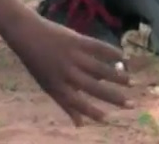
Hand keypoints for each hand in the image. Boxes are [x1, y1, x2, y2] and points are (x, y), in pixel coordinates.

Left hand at [8, 15, 132, 125]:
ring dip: (117, 76)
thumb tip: (80, 125)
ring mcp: (72, 56)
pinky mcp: (76, 40)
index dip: (92, 112)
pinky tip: (123, 55)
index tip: (108, 118)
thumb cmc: (38, 62)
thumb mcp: (48, 85)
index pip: (78, 103)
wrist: (27, 34)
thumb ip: (65, 104)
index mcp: (57, 86)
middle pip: (93, 88)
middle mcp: (66, 73)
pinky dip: (111, 51)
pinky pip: (97, 47)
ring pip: (98, 69)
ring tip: (131, 81)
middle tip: (130, 104)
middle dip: (113, 97)